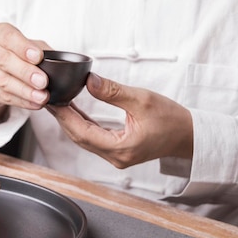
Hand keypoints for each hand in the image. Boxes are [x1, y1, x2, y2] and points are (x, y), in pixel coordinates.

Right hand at [0, 23, 50, 122]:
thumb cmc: (14, 56)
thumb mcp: (27, 47)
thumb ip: (41, 51)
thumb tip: (60, 64)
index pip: (8, 37)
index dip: (23, 47)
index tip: (38, 57)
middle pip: (5, 61)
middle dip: (26, 72)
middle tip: (43, 81)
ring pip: (4, 81)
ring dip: (25, 91)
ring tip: (42, 97)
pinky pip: (3, 97)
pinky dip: (21, 101)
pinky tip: (34, 104)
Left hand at [46, 73, 193, 167]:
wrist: (189, 136)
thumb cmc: (172, 120)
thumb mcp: (142, 100)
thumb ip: (113, 91)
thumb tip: (88, 81)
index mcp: (120, 147)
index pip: (82, 132)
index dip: (64, 116)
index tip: (52, 100)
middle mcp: (115, 156)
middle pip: (79, 137)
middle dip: (62, 118)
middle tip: (49, 99)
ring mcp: (115, 156)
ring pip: (84, 139)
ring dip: (71, 121)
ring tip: (58, 103)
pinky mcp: (118, 151)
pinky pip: (93, 138)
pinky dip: (83, 124)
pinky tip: (76, 111)